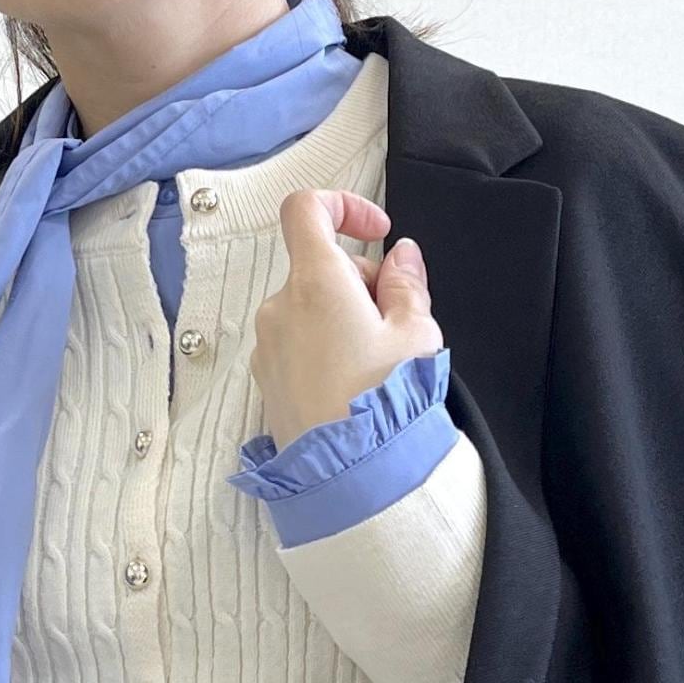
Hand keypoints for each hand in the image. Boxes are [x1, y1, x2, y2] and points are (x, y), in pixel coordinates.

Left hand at [248, 188, 442, 452]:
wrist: (349, 476)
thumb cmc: (383, 403)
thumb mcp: (416, 334)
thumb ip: (408, 285)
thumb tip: (401, 257)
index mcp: (315, 282)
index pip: (306, 208)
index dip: (343, 205)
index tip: (377, 231)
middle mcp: (280, 308)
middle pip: (317, 266)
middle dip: (360, 281)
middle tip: (397, 319)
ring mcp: (268, 346)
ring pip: (307, 308)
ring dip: (342, 317)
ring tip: (376, 360)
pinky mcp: (267, 380)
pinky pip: (296, 344)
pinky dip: (323, 347)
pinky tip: (352, 383)